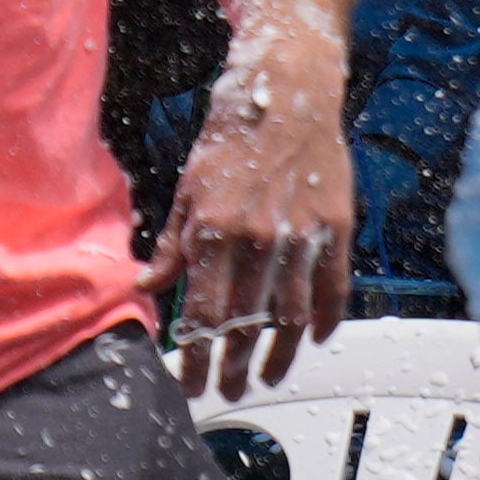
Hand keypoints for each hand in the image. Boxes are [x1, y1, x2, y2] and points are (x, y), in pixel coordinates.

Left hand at [150, 77, 358, 403]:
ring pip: (291, 316)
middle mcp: (257, 240)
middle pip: (245, 324)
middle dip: (233, 366)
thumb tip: (145, 287)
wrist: (288, 90)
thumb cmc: (232, 136)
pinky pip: (333, 287)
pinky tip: (313, 338)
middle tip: (227, 390)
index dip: (195, 356)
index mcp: (214, 230)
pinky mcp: (335, 227)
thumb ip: (171, 245)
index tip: (189, 382)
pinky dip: (326, 318)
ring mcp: (301, 236)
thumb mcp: (188, 187)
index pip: (202, 313)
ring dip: (279, 356)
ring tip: (268, 378)